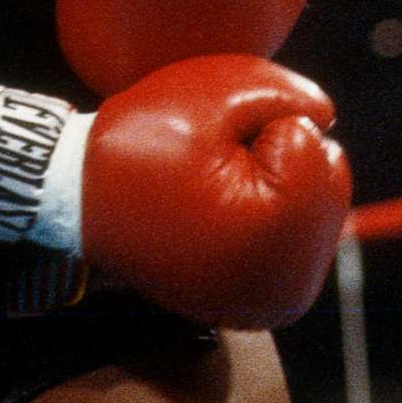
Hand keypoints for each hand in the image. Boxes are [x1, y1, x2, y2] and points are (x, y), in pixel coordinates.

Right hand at [81, 55, 351, 330]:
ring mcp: (275, 304)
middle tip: (206, 169)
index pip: (313, 143)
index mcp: (274, 236)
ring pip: (316, 210)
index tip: (206, 149)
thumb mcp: (210, 93)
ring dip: (277, 190)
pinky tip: (224, 215)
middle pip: (327, 181)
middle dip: (276, 160)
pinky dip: (269, 219)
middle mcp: (286, 287)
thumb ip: (287, 95)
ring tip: (211, 193)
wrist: (74, 202)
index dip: (259, 128)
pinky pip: (295, 240)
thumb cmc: (136, 146)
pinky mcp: (264, 308)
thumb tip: (327, 120)